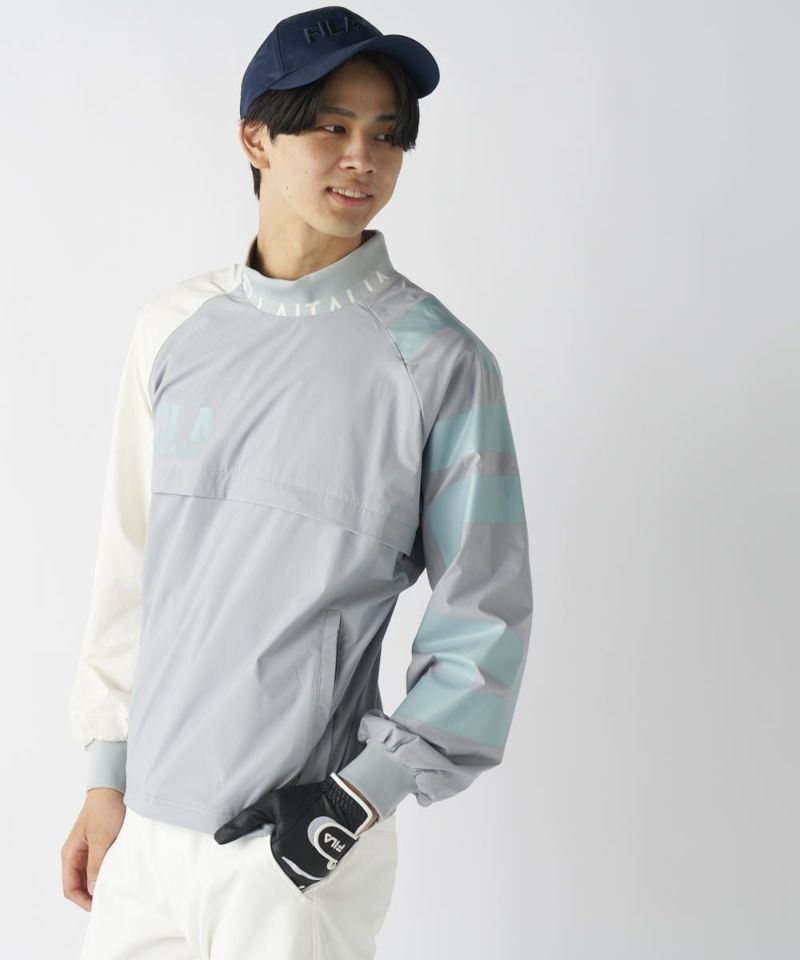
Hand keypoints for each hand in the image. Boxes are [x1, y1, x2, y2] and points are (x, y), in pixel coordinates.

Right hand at [61, 787, 125, 911]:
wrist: (114, 788)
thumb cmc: (104, 810)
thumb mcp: (101, 838)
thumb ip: (95, 864)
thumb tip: (92, 889)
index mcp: (70, 854)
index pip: (70, 887)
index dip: (82, 900)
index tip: (98, 906)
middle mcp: (76, 855)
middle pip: (79, 885)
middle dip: (91, 896)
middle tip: (110, 901)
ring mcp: (88, 851)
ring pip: (90, 876)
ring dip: (99, 884)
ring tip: (115, 890)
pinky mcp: (100, 846)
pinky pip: (100, 866)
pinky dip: (106, 873)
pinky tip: (118, 876)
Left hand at [214, 773, 376, 892]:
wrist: (345, 804)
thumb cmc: (307, 801)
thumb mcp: (274, 803)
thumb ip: (245, 820)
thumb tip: (219, 838)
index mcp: (279, 854)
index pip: (256, 860)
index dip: (258, 846)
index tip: (266, 834)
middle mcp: (293, 869)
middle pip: (272, 869)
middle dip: (271, 856)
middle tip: (278, 837)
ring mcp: (309, 873)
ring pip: (288, 874)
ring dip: (286, 863)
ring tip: (292, 841)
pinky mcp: (321, 872)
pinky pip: (303, 875)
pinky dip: (300, 865)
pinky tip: (303, 847)